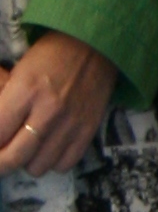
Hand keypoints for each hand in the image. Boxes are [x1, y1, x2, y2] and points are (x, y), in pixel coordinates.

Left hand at [0, 32, 120, 175]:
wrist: (95, 45)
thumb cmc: (50, 54)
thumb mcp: (18, 72)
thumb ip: (4, 99)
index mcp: (25, 90)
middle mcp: (47, 112)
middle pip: (14, 158)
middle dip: (1, 163)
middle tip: (0, 158)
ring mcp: (70, 124)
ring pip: (37, 166)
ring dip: (28, 161)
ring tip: (28, 148)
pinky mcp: (88, 131)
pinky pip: (64, 164)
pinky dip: (53, 161)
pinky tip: (49, 148)